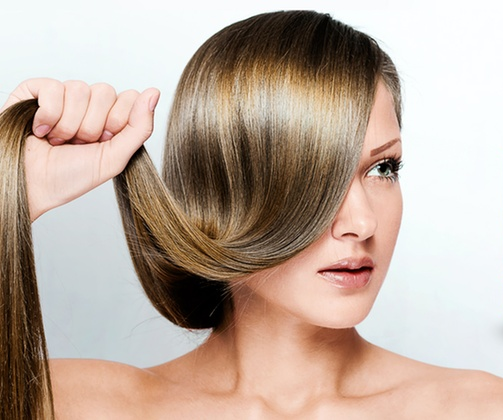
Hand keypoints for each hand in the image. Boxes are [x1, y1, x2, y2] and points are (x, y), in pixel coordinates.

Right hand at [1, 79, 159, 219]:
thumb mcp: (115, 158)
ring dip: (69, 125)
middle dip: (92, 126)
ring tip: (58, 141)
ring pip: (80, 89)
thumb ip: (139, 127)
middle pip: (106, 92)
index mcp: (109, 118)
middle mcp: (89, 104)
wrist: (32, 187)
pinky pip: (54, 88)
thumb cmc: (70, 177)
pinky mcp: (37, 90)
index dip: (118, 121)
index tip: (104, 141)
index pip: (129, 97)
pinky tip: (41, 131)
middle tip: (78, 144)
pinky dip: (49, 115)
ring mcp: (63, 95)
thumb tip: (154, 93)